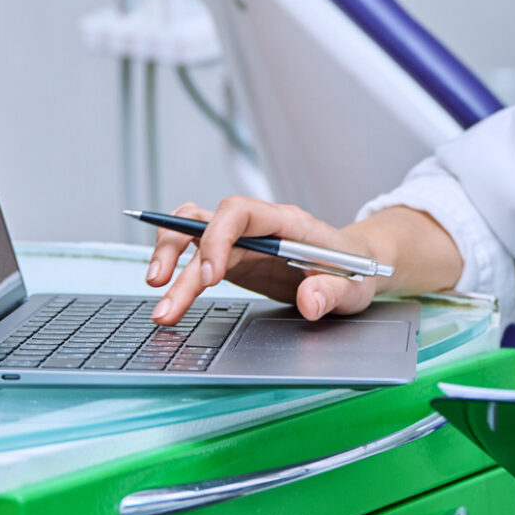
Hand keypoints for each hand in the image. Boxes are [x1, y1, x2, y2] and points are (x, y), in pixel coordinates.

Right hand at [143, 197, 384, 325]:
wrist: (356, 268)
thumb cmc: (355, 270)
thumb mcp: (354, 287)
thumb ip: (332, 292)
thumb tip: (309, 301)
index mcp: (286, 222)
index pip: (239, 212)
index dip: (218, 237)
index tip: (210, 276)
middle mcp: (258, 227)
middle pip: (204, 222)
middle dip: (175, 250)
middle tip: (159, 286)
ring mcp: (242, 242)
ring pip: (191, 235)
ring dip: (168, 261)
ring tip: (158, 303)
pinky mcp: (233, 260)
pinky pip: (196, 256)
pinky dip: (177, 272)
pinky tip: (167, 295)